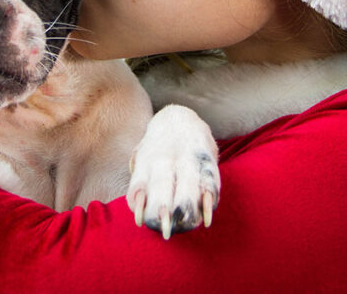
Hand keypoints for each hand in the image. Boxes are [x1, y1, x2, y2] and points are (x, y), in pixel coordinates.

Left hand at [127, 105, 219, 238]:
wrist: (179, 117)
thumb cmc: (156, 149)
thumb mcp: (141, 158)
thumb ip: (139, 181)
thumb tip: (137, 203)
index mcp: (145, 163)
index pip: (139, 186)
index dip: (141, 206)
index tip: (142, 222)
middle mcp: (165, 160)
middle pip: (162, 186)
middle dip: (163, 210)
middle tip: (165, 230)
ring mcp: (187, 160)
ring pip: (187, 185)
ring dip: (186, 208)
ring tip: (186, 226)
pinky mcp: (207, 161)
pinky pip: (210, 182)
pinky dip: (208, 200)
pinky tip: (207, 216)